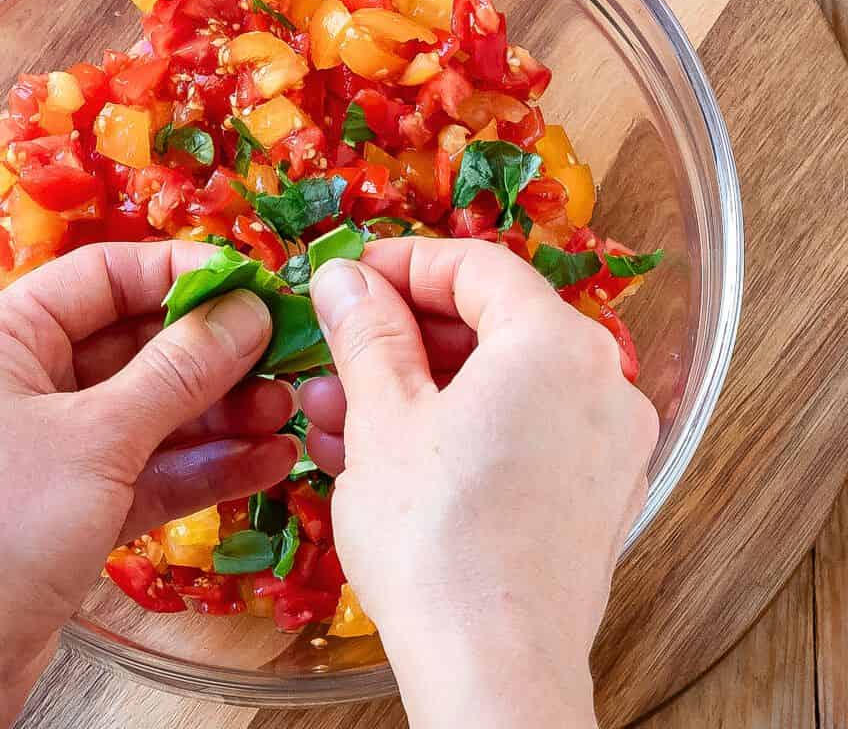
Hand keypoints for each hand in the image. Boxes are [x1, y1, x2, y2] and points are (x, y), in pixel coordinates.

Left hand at [0, 241, 296, 721]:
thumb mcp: (98, 436)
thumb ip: (178, 370)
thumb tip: (246, 313)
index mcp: (2, 337)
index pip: (102, 276)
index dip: (179, 273)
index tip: (250, 281)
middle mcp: (21, 382)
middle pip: (132, 345)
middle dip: (211, 352)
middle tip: (282, 350)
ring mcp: (48, 448)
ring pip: (147, 411)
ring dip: (217, 411)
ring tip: (286, 409)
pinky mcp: (71, 507)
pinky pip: (145, 469)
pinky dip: (199, 465)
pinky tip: (263, 461)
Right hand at [303, 238, 658, 728]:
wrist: (494, 675)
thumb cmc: (436, 538)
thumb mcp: (382, 414)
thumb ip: (366, 329)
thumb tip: (344, 276)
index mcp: (557, 344)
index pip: (475, 265)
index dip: (401, 263)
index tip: (345, 278)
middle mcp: (600, 384)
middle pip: (488, 324)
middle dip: (398, 337)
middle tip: (333, 350)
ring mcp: (604, 446)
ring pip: (495, 385)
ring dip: (412, 389)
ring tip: (333, 414)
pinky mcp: (592, 499)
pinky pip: (516, 433)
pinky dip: (452, 430)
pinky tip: (381, 455)